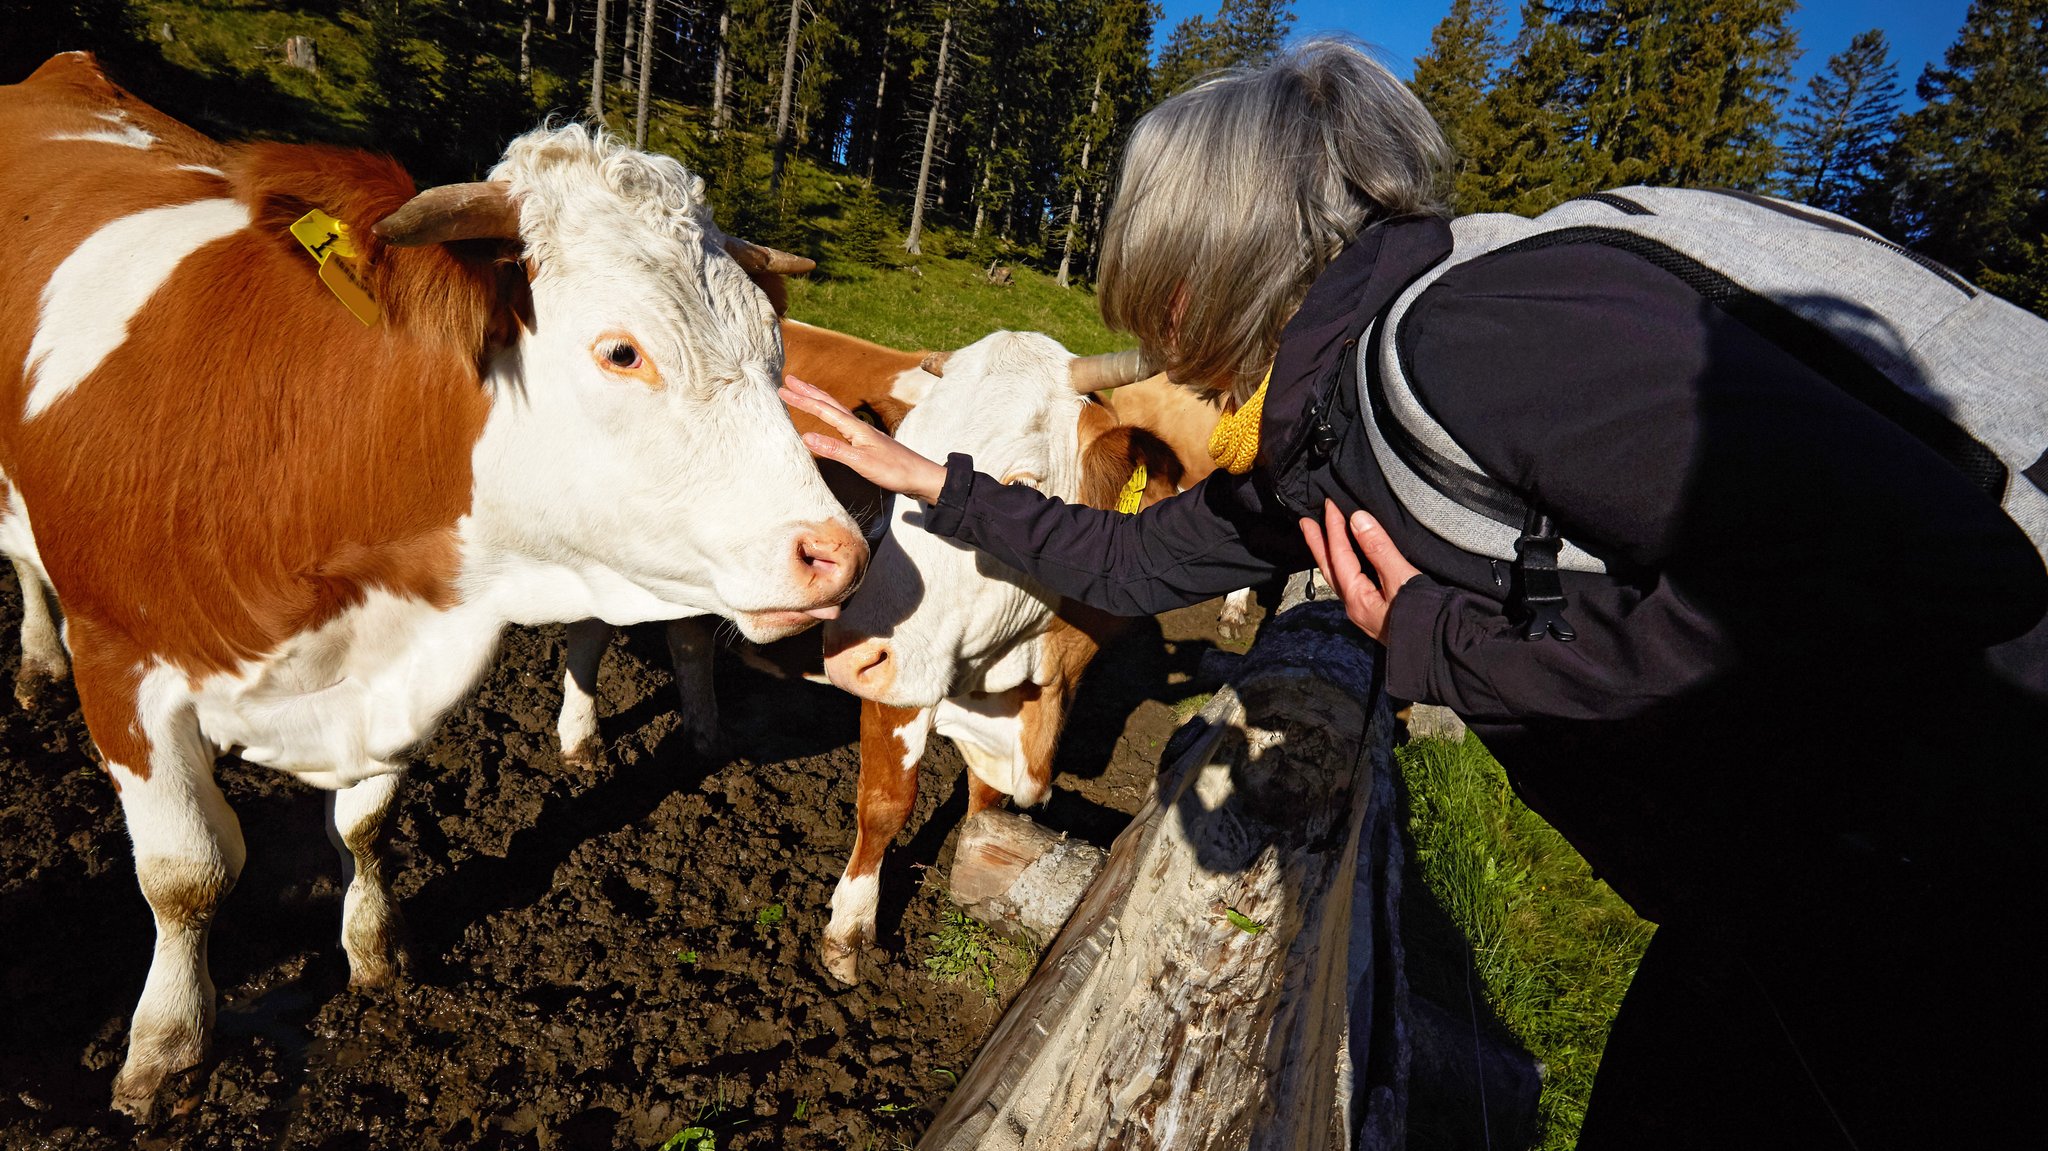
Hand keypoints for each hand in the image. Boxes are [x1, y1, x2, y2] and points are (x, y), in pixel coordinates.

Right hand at [780, 375, 947, 502]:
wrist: (920, 476)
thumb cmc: (894, 471)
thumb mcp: (862, 463)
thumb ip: (835, 449)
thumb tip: (806, 437)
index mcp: (855, 428)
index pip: (823, 410)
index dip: (802, 400)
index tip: (783, 389)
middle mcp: (858, 426)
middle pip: (829, 403)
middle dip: (807, 391)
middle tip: (788, 380)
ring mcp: (863, 433)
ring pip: (835, 410)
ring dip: (817, 399)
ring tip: (804, 391)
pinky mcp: (866, 442)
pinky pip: (841, 422)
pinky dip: (829, 414)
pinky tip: (829, 418)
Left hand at [1299, 500, 1421, 641]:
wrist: (1443, 648)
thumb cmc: (1424, 618)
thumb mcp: (1401, 579)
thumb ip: (1379, 549)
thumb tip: (1357, 520)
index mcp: (1357, 599)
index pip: (1339, 556)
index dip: (1334, 528)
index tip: (1330, 505)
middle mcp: (1355, 606)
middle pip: (1330, 569)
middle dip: (1318, 544)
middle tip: (1306, 522)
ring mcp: (1365, 611)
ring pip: (1340, 577)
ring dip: (1331, 555)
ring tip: (1322, 537)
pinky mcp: (1377, 613)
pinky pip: (1353, 583)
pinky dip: (1347, 566)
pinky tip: (1352, 561)